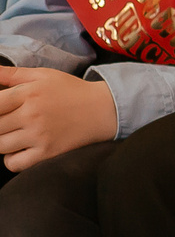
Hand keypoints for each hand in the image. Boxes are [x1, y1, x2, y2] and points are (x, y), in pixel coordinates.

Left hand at [0, 66, 116, 169]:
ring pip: (0, 145)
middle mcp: (32, 115)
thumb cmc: (71, 91)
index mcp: (28, 93)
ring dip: (2, 141)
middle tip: (9, 121)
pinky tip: (19, 149)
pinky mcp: (47, 153)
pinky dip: (11, 159)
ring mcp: (39, 136)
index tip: (1, 110)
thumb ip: (11, 73)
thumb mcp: (43, 75)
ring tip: (13, 134)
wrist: (104, 110)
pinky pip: (14, 163)